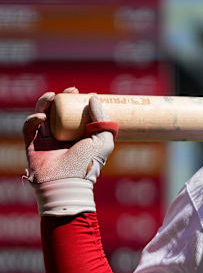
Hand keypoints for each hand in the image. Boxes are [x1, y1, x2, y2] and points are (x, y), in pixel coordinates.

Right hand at [23, 87, 116, 214]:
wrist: (67, 182)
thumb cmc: (88, 164)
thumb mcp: (103, 140)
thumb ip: (102, 120)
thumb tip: (93, 98)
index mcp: (79, 139)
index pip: (78, 117)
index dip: (80, 104)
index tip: (86, 93)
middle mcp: (63, 139)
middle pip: (59, 114)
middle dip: (63, 100)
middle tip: (71, 90)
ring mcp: (46, 142)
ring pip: (43, 117)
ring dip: (45, 104)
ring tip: (53, 96)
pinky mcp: (32, 146)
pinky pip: (29, 129)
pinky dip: (33, 120)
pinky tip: (41, 116)